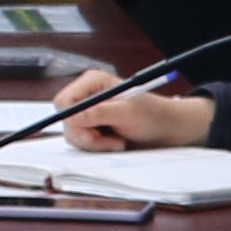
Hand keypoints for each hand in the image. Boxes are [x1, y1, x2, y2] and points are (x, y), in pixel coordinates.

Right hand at [52, 86, 214, 153]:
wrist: (166, 129)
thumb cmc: (152, 115)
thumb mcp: (128, 113)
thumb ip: (100, 113)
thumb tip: (73, 117)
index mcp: (92, 82)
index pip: (64, 101)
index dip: (72, 119)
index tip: (91, 133)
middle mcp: (87, 95)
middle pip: (65, 120)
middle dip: (87, 135)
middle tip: (109, 141)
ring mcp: (88, 113)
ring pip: (72, 134)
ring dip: (94, 144)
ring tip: (118, 141)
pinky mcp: (91, 128)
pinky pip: (80, 142)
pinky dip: (96, 147)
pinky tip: (115, 143)